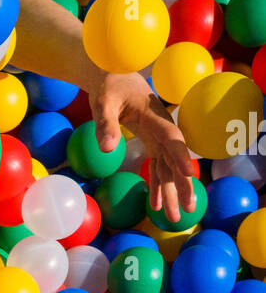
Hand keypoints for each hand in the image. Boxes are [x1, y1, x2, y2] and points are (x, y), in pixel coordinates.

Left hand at [90, 71, 196, 224]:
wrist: (113, 74)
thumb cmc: (108, 84)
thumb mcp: (102, 102)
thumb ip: (105, 124)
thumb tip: (107, 149)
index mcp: (154, 115)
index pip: (171, 138)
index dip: (180, 156)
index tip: (188, 175)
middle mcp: (161, 128)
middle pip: (175, 159)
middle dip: (183, 185)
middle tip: (189, 209)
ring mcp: (158, 137)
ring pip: (168, 168)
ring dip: (172, 192)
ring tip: (175, 218)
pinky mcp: (151, 142)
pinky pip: (157, 167)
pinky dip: (158, 185)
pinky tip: (157, 205)